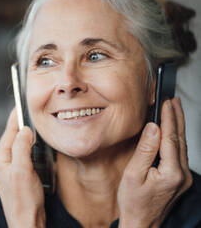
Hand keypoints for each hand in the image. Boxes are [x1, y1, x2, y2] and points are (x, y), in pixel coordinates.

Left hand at [0, 108, 45, 227]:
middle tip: (27, 108)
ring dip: (23, 132)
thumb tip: (24, 130)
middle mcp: (2, 162)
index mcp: (0, 159)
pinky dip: (27, 144)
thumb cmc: (24, 200)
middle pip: (11, 136)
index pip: (8, 132)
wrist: (26, 222)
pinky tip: (33, 141)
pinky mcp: (17, 174)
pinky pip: (21, 153)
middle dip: (19, 122)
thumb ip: (22, 147)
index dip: (15, 117)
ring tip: (29, 120)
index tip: (20, 104)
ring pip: (16, 144)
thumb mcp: (22, 170)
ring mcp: (9, 168)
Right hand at [118, 98, 192, 227]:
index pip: (171, 138)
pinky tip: (172, 132)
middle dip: (177, 118)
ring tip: (174, 111)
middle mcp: (182, 174)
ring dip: (178, 127)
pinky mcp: (180, 179)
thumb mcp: (133, 174)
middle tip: (173, 101)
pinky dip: (176, 139)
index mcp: (171, 172)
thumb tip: (153, 128)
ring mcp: (183, 177)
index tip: (167, 103)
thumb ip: (145, 150)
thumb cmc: (133, 201)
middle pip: (181, 140)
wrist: (142, 222)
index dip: (169, 119)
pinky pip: (180, 154)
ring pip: (182, 146)